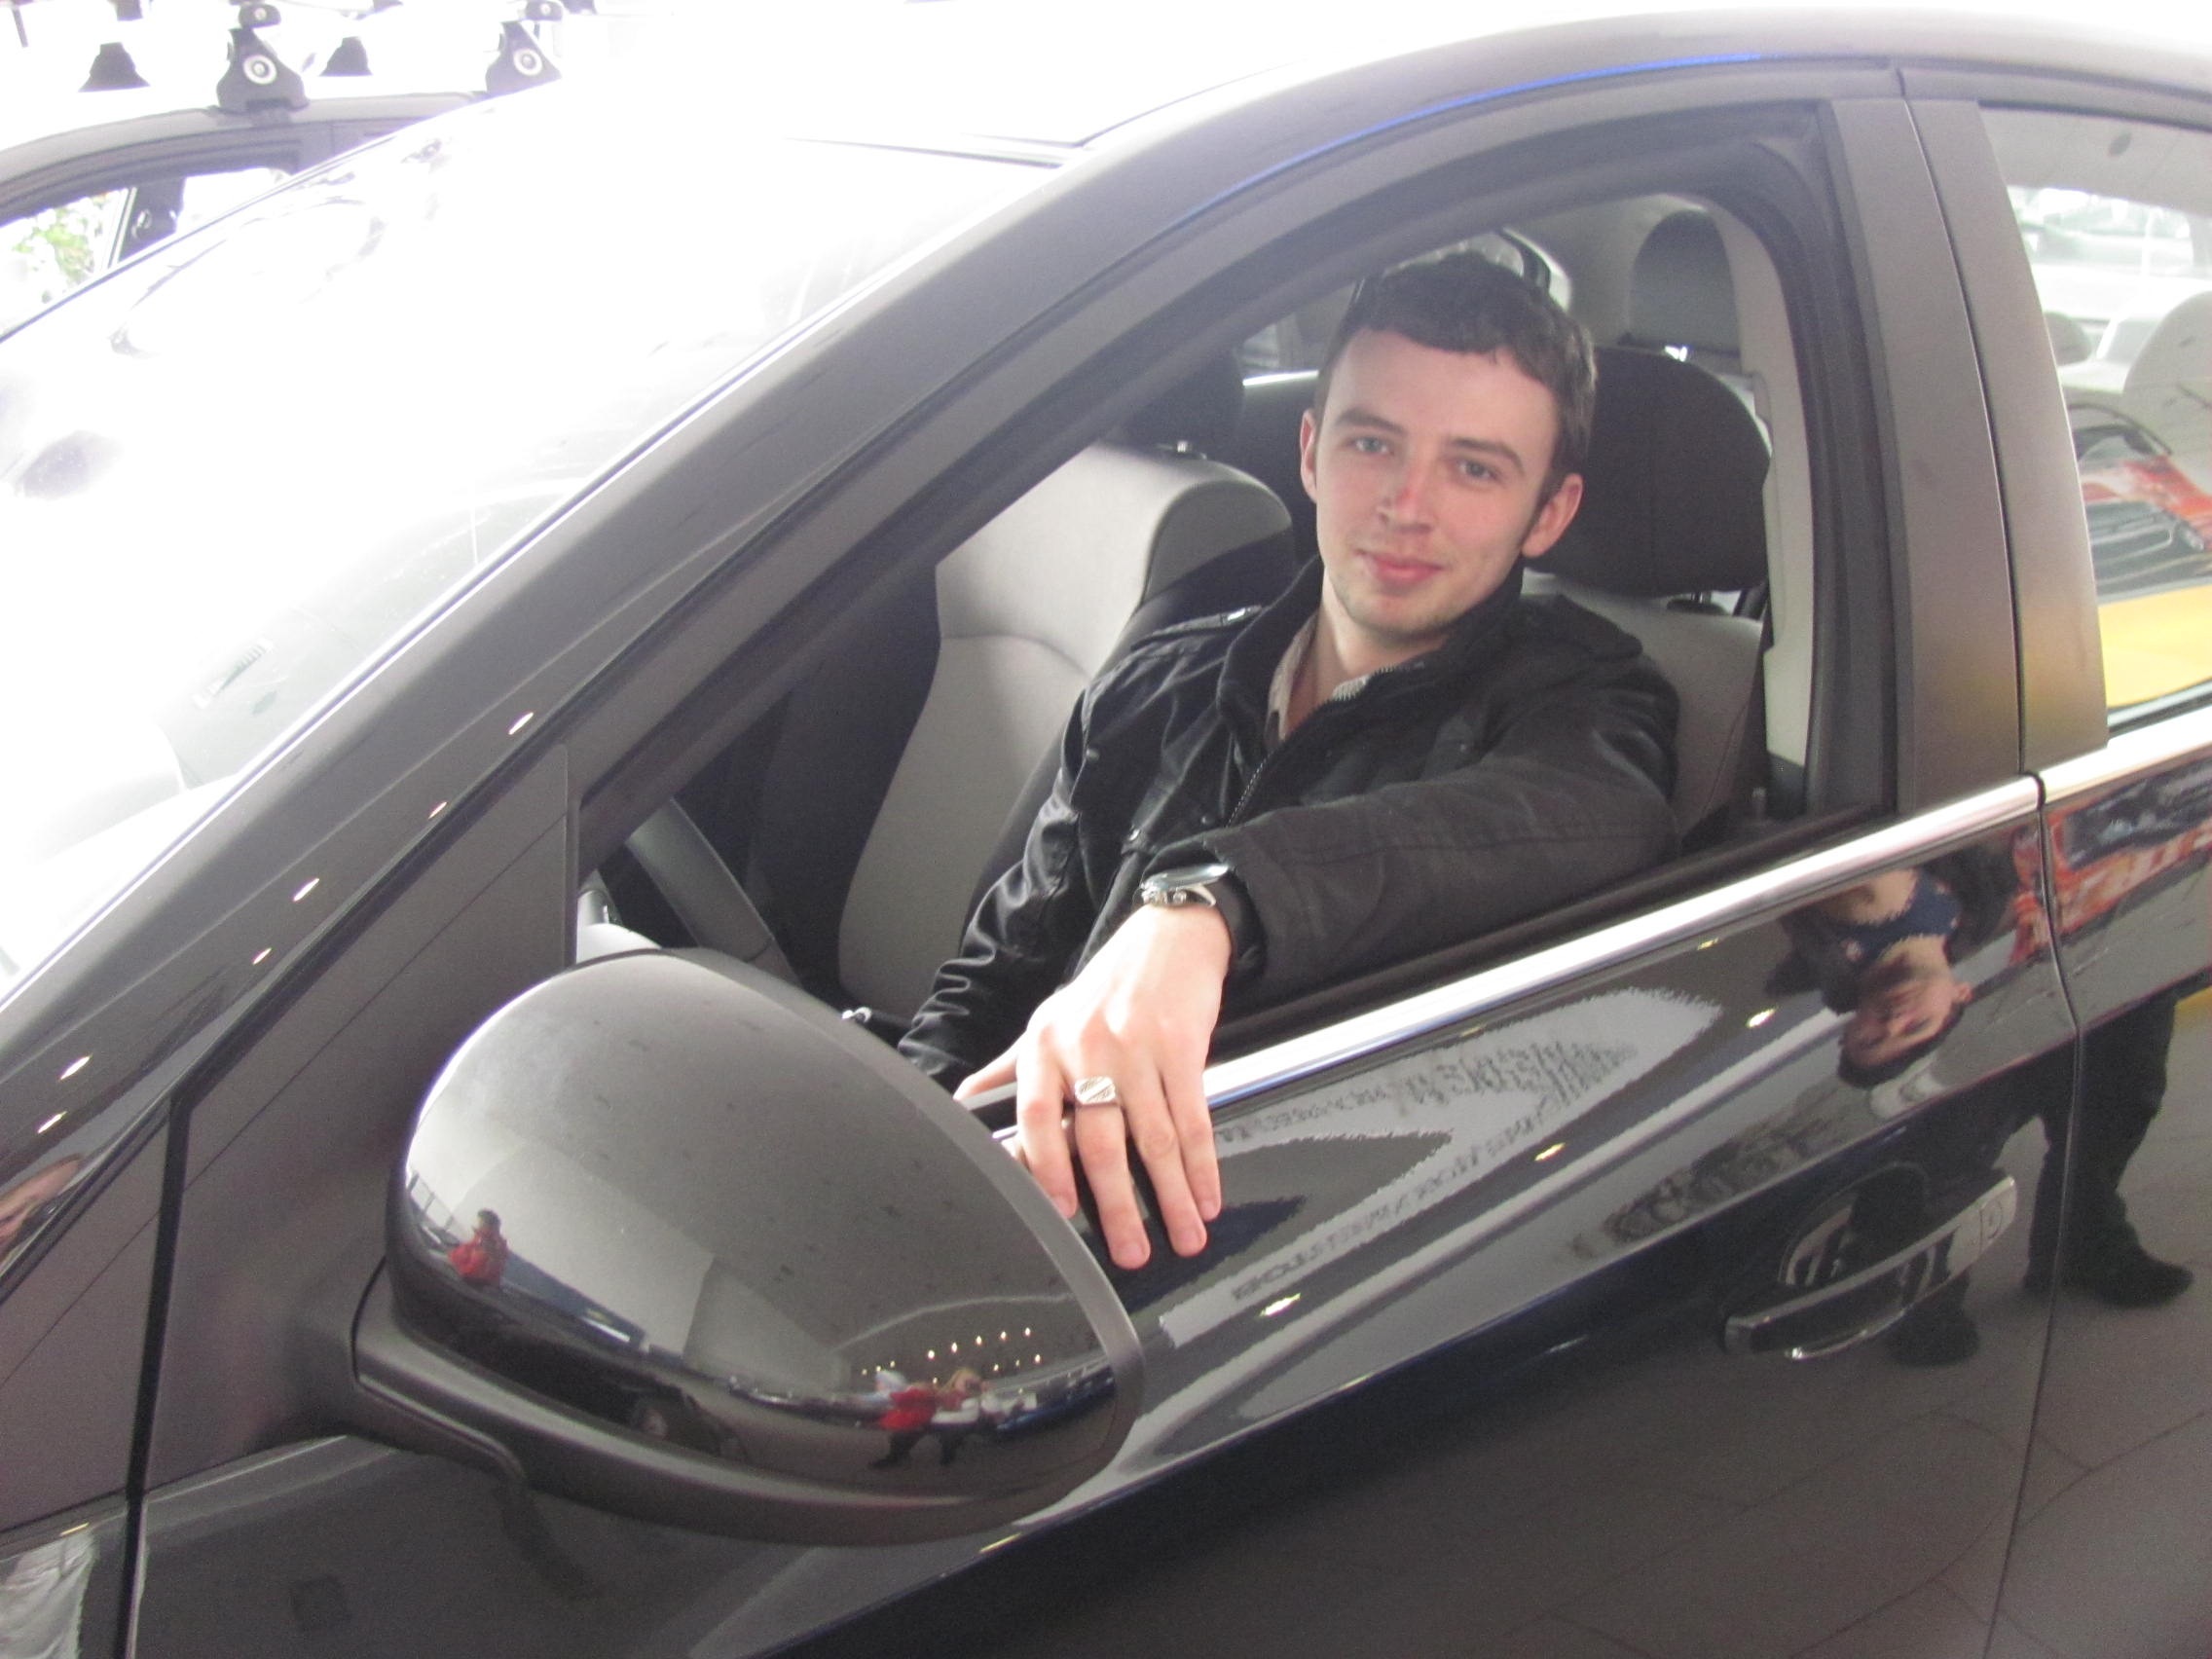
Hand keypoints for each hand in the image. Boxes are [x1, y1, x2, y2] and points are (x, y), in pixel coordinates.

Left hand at [954, 903, 1228, 1267]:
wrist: (1168, 938)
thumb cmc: (1108, 987)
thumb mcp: (1049, 1019)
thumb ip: (1010, 1070)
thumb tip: (965, 1109)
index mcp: (1044, 1046)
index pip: (1036, 1118)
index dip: (1046, 1170)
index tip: (1063, 1213)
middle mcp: (1086, 1047)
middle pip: (1100, 1141)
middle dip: (1119, 1205)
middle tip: (1131, 1251)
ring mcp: (1136, 1047)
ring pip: (1152, 1138)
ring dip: (1173, 1195)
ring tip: (1183, 1235)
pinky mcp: (1181, 1046)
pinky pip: (1192, 1118)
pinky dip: (1203, 1164)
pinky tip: (1208, 1195)